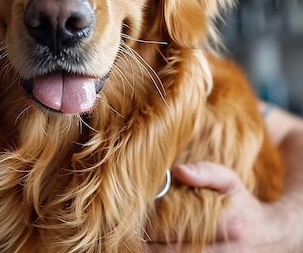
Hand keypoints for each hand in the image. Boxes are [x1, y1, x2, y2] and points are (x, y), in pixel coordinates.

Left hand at [147, 161, 299, 251]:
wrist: (275, 233)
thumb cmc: (243, 203)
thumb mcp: (229, 180)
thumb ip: (205, 172)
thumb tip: (178, 171)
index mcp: (227, 224)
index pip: (179, 231)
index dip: (155, 229)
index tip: (142, 221)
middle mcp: (229, 250)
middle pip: (178, 252)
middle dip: (155, 245)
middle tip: (143, 235)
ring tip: (150, 245)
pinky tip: (165, 249)